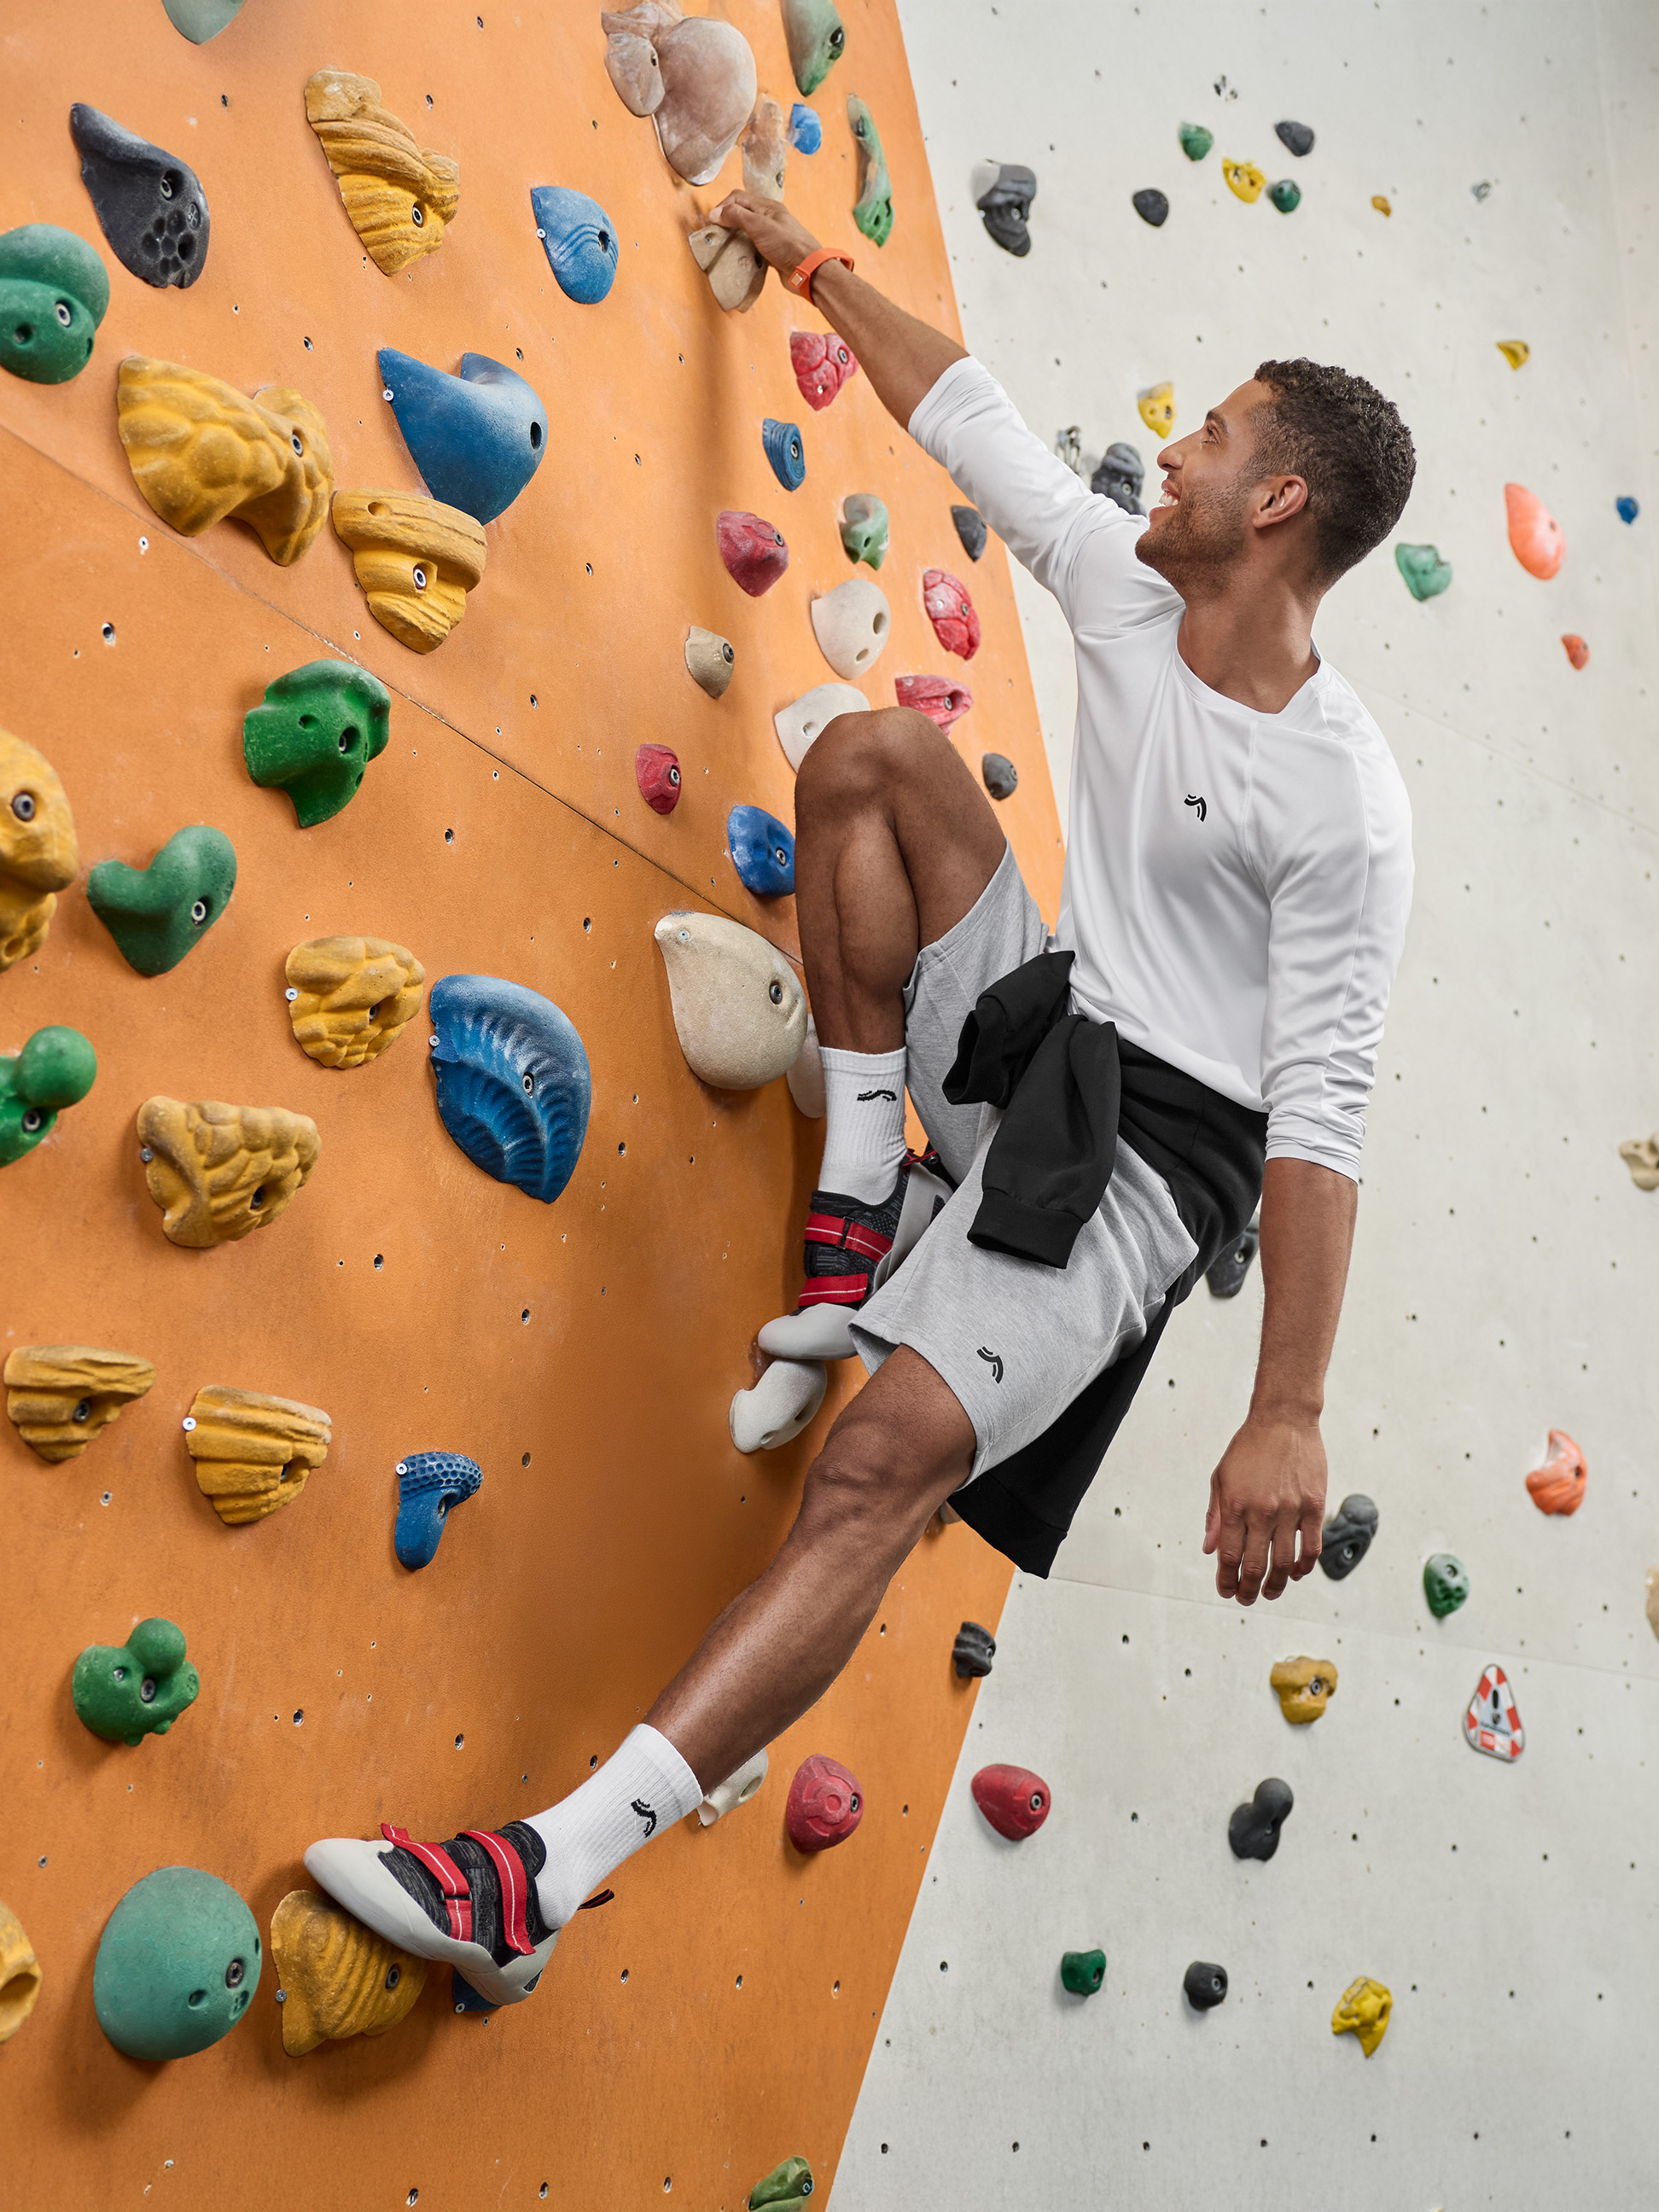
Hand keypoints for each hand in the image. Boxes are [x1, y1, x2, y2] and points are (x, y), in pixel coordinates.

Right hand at [713, 192, 820, 275]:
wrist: (808, 271)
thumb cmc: (787, 245)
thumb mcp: (759, 226)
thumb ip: (737, 216)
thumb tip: (715, 213)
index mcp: (767, 206)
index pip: (738, 198)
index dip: (723, 207)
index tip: (713, 222)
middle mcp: (768, 218)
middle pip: (741, 213)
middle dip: (726, 221)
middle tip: (715, 234)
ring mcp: (770, 235)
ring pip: (746, 231)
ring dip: (734, 236)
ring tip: (723, 246)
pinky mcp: (771, 252)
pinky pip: (752, 246)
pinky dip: (743, 249)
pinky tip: (737, 256)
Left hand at [1202, 1412, 1325, 1604]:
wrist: (1284, 1420)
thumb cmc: (1250, 1447)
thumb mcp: (1221, 1477)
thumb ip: (1215, 1515)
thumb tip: (1210, 1549)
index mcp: (1235, 1505)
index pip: (1228, 1556)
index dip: (1226, 1580)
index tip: (1226, 1591)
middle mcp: (1262, 1511)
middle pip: (1255, 1566)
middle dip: (1248, 1590)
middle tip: (1247, 1599)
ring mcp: (1290, 1510)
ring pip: (1285, 1563)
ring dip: (1277, 1585)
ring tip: (1270, 1593)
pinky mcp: (1314, 1506)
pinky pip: (1311, 1547)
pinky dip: (1305, 1566)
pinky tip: (1298, 1574)